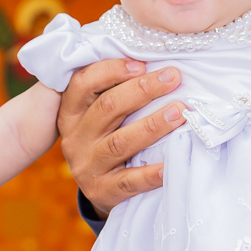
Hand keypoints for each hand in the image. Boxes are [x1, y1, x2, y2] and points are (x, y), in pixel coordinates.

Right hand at [58, 59, 186, 218]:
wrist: (102, 188)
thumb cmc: (110, 137)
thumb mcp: (102, 114)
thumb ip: (114, 89)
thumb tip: (154, 58)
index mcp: (71, 112)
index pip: (83, 83)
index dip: (111, 70)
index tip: (142, 63)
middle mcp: (74, 137)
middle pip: (107, 107)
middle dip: (143, 89)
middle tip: (173, 77)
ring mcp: (87, 166)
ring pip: (120, 142)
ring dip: (153, 125)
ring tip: (180, 111)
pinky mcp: (102, 191)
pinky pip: (129, 181)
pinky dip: (152, 173)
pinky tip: (172, 164)